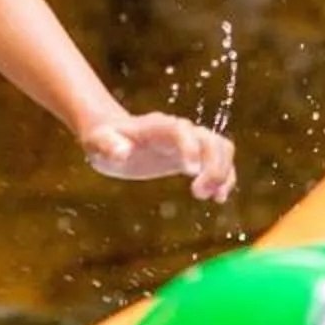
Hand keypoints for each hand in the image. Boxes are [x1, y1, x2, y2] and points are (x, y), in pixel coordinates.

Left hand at [82, 113, 236, 201]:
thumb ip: (109, 146)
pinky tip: (219, 197)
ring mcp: (190, 142)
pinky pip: (220, 161)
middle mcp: (179, 131)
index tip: (190, 172)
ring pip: (222, 148)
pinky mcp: (194, 156)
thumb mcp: (99, 144)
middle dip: (213, 166)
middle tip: (198, 192)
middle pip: (210, 140)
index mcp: (157, 126)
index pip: (181, 131)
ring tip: (215, 197)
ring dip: (223, 172)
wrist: (112, 138)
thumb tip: (123, 153)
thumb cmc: (103, 140)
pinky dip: (226, 177)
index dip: (190, 148)